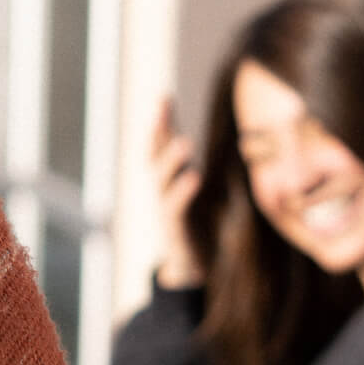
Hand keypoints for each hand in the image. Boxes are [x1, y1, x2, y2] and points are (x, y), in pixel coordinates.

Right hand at [151, 97, 203, 288]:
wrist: (190, 267)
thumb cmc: (198, 227)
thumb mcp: (202, 195)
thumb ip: (198, 172)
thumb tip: (209, 146)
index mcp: (170, 180)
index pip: (162, 145)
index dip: (162, 122)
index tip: (163, 96)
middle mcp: (163, 190)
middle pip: (154, 154)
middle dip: (158, 129)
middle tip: (163, 104)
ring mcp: (165, 208)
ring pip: (162, 179)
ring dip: (172, 159)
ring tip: (185, 142)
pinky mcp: (174, 228)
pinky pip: (175, 206)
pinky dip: (182, 190)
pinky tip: (194, 176)